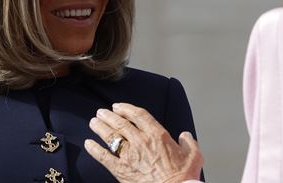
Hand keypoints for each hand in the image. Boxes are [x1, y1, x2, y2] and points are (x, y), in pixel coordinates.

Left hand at [84, 103, 203, 182]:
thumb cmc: (183, 176)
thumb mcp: (194, 155)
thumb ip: (189, 142)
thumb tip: (185, 136)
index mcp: (157, 135)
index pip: (138, 115)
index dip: (126, 108)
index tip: (118, 106)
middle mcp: (141, 141)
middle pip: (120, 123)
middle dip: (109, 116)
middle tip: (101, 112)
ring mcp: (129, 155)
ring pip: (110, 136)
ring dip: (100, 128)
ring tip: (93, 122)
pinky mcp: (121, 170)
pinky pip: (104, 157)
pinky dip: (94, 149)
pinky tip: (88, 144)